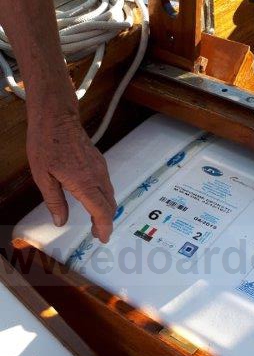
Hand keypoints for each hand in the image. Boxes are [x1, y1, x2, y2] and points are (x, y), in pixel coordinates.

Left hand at [26, 108, 116, 243]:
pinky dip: (105, 197)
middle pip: (109, 205)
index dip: (104, 227)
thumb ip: (54, 201)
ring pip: (110, 195)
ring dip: (106, 210)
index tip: (102, 238)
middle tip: (98, 233)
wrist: (56, 117)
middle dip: (106, 222)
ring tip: (97, 219)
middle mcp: (97, 177)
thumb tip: (61, 221)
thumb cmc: (46, 144)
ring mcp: (100, 168)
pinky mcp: (99, 161)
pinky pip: (107, 184)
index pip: (101, 211)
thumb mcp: (43, 176)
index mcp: (83, 183)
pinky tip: (94, 199)